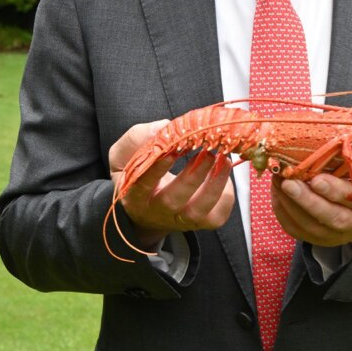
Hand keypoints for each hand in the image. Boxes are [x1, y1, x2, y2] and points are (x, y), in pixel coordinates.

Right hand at [109, 121, 234, 245]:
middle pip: (172, 201)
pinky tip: (223, 172)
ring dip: (214, 185)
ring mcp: (180, 220)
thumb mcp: (125, 155)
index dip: (156, 169)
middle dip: (192, 176)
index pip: (141, 185)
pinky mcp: (201, 223)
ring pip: (198, 212)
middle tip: (207, 152)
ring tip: (223, 160)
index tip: (171, 150)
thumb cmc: (138, 172)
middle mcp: (156, 212)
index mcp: (134, 195)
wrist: (148, 208)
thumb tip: (163, 127)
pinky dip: (226, 195)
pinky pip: (217, 215)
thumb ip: (137, 139)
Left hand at [271, 173, 351, 247]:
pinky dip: (284, 213)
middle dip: (308, 200)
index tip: (316, 179)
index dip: (336, 190)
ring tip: (278, 183)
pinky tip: (276, 194)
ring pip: (312, 227)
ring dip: (291, 205)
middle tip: (288, 183)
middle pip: (334, 218)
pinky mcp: (321, 240)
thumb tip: (325, 138)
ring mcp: (340, 236)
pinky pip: (298, 231)